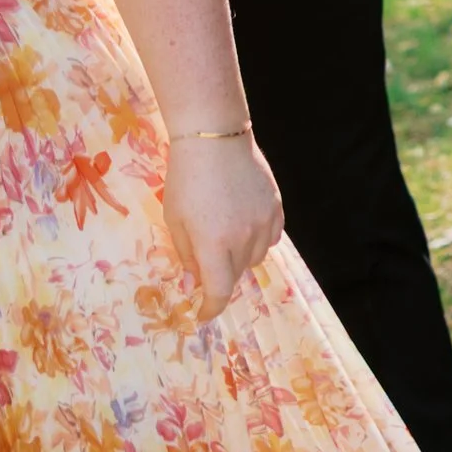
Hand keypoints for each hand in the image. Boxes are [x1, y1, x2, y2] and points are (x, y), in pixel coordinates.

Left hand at [162, 129, 284, 319]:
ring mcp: (264, 221)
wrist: (214, 138)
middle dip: (220, 276)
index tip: (202, 314)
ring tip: (226, 237)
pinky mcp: (276, 206)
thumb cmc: (185, 179)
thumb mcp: (174, 220)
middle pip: (236, 275)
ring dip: (240, 258)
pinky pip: (271, 237)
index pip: (218, 291)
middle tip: (206, 261)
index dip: (210, 308)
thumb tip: (195, 280)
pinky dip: (258, 240)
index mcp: (214, 243)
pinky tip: (245, 225)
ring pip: (256, 258)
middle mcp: (244, 237)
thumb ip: (186, 254)